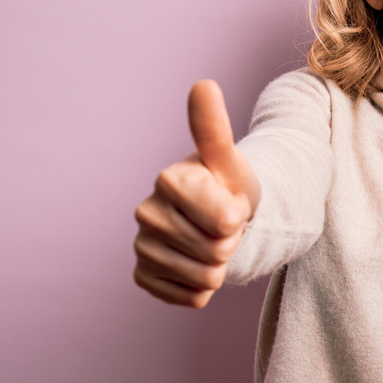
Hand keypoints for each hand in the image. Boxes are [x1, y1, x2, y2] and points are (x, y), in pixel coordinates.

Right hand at [133, 80, 260, 306]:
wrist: (220, 215)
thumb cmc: (228, 185)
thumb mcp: (229, 159)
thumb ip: (214, 127)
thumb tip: (203, 85)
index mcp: (168, 180)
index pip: (227, 221)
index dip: (240, 214)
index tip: (231, 199)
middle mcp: (145, 212)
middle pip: (218, 252)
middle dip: (231, 241)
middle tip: (223, 223)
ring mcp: (142, 246)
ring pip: (206, 278)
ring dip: (221, 265)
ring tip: (212, 240)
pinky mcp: (143, 276)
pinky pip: (191, 297)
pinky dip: (204, 287)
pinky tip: (197, 261)